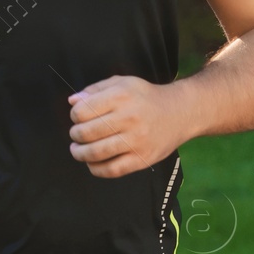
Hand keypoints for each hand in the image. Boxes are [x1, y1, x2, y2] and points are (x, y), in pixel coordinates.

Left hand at [68, 76, 187, 177]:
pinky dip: (96, 169)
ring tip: (77, 150)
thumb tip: (72, 101)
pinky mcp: (143, 158)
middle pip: (86, 133)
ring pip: (96, 153)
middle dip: (75, 135)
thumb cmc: (145, 97)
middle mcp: (129, 118)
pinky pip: (112, 170)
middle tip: (76, 134)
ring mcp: (137, 140)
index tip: (78, 117)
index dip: (74, 115)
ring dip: (79, 153)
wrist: (181, 112)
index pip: (82, 111)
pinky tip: (92, 163)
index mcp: (121, 97)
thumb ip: (94, 90)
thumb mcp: (121, 83)